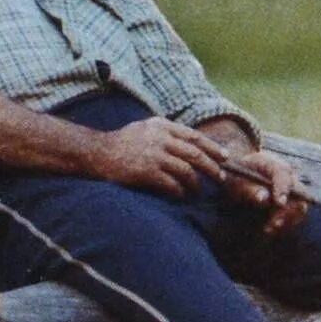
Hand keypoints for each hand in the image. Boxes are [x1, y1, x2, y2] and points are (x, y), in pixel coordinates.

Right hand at [94, 117, 229, 197]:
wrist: (96, 152)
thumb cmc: (122, 143)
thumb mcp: (145, 128)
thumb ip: (167, 133)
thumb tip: (193, 145)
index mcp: (161, 126)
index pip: (194, 137)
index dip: (212, 148)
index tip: (224, 157)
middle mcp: (160, 138)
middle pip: (195, 154)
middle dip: (212, 168)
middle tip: (221, 178)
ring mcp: (153, 155)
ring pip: (186, 171)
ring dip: (195, 183)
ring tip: (197, 190)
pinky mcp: (146, 172)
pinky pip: (171, 184)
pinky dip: (179, 192)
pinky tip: (180, 196)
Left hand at [217, 148, 309, 236]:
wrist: (238, 176)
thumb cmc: (235, 176)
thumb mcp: (235, 181)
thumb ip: (249, 189)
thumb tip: (263, 198)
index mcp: (272, 163)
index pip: (284, 173)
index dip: (283, 188)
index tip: (279, 203)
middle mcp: (287, 175)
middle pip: (298, 192)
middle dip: (288, 209)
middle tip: (274, 223)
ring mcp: (291, 189)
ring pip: (299, 206)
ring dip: (287, 220)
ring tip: (269, 229)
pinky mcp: (291, 202)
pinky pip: (295, 215)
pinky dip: (285, 224)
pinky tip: (269, 229)